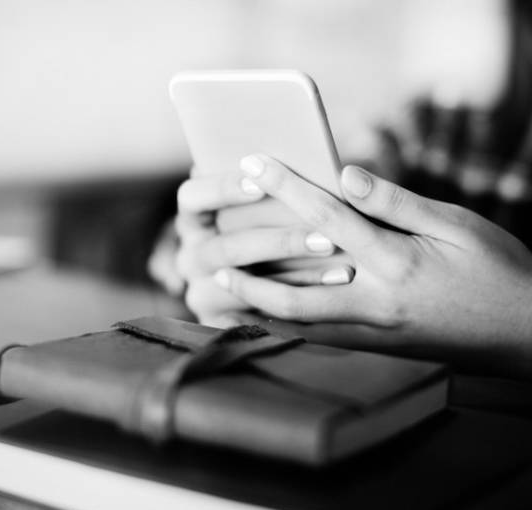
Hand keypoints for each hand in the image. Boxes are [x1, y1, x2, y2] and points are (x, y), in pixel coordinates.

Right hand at [174, 171, 353, 326]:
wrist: (284, 285)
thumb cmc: (281, 223)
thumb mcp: (270, 201)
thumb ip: (275, 182)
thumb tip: (308, 166)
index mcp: (192, 218)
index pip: (191, 197)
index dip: (224, 189)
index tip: (262, 183)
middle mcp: (190, 255)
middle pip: (224, 247)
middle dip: (278, 241)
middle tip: (326, 234)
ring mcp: (201, 291)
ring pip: (240, 283)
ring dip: (292, 273)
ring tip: (340, 262)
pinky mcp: (219, 320)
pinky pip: (256, 312)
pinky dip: (297, 297)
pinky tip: (332, 285)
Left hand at [213, 155, 531, 382]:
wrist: (528, 332)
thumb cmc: (498, 269)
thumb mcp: (457, 224)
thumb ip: (396, 203)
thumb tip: (346, 174)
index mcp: (395, 263)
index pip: (326, 218)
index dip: (286, 187)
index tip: (254, 163)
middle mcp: (376, 303)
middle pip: (293, 292)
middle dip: (248, 271)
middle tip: (213, 253)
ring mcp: (374, 333)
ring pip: (299, 326)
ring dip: (256, 309)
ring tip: (221, 291)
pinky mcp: (378, 348)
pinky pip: (318, 339)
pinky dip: (285, 326)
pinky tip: (264, 313)